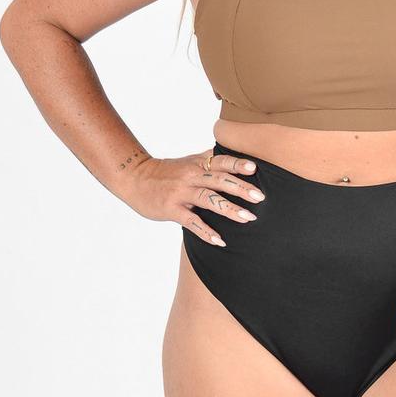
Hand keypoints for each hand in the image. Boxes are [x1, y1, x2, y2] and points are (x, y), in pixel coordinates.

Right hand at [122, 148, 265, 246]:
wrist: (135, 178)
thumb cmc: (166, 171)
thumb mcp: (188, 161)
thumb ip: (209, 160)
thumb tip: (232, 155)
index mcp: (197, 164)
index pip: (220, 161)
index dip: (237, 164)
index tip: (255, 168)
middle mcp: (191, 176)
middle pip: (219, 180)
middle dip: (241, 188)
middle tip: (260, 197)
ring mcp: (181, 193)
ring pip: (208, 200)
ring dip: (229, 209)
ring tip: (247, 218)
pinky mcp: (172, 210)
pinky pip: (191, 222)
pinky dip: (206, 232)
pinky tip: (220, 241)